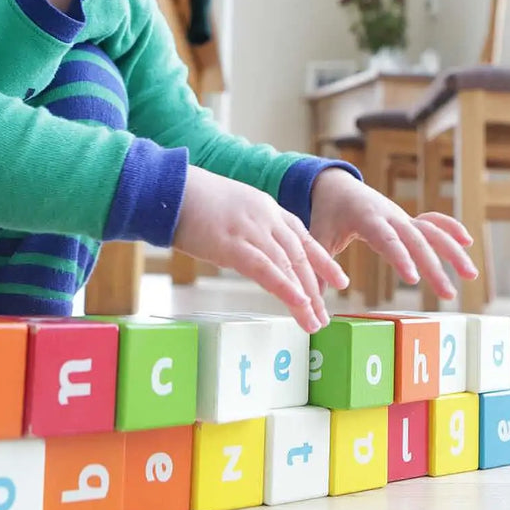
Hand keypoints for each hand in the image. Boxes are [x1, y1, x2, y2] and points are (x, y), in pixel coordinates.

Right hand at [172, 165, 348, 332]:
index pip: (303, 236)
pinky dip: (285, 288)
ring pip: (288, 266)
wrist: (168, 187)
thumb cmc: (190, 200)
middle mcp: (265, 218)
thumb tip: (251, 251)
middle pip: (300, 255)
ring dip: (305, 297)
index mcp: (266, 207)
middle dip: (316, 287)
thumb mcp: (230, 209)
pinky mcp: (233, 245)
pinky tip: (299, 304)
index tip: (340, 280)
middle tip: (326, 314)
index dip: (323, 260)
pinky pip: (266, 269)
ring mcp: (251, 230)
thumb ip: (246, 228)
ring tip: (314, 322)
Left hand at [308, 169, 478, 299]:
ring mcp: (401, 217)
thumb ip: (317, 267)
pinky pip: (432, 222)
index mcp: (365, 218)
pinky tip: (467, 242)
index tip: (413, 279)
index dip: (400, 257)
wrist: (336, 186)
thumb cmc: (326, 213)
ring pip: (430, 232)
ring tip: (471, 275)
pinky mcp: (408, 220)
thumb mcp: (317, 236)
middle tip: (448, 294)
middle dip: (433, 266)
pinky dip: (449, 229)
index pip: (386, 238)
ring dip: (452, 251)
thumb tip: (310, 302)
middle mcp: (389, 216)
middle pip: (415, 240)